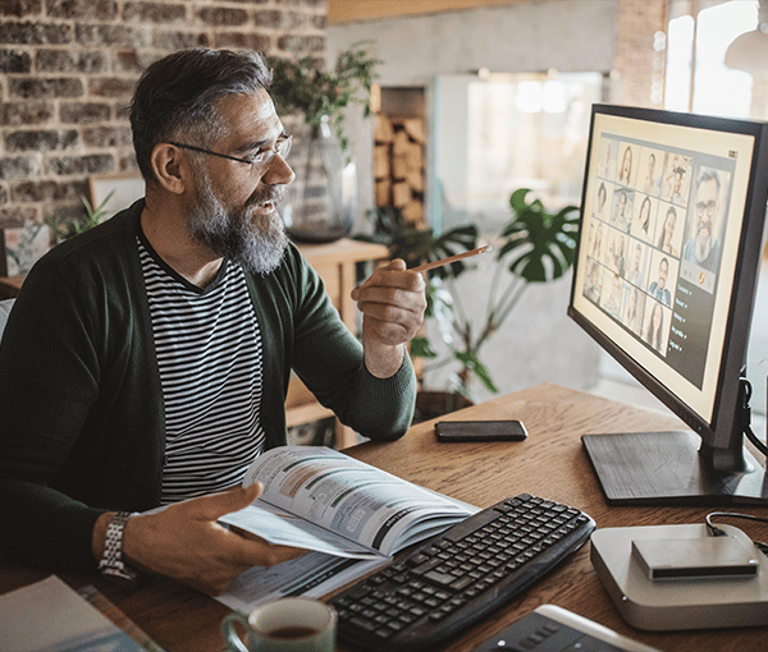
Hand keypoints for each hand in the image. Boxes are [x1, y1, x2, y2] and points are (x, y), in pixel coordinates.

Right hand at [117, 484, 305, 594]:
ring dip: (249, 544)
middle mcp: (224, 570)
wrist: (141, 547)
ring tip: (244, 523)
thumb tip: (257, 490)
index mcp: (225, 551)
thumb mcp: (203, 506)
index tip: (308, 543)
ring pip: (245, 561)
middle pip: (259, 556)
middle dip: (267, 538)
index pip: (269, 555)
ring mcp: (216, 579)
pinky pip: (233, 568)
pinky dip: (237, 552)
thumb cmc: (169, 526)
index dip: (291, 550)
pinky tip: (230, 535)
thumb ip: (234, 501)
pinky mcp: (210, 583)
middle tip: (277, 519)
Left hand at [350, 258, 425, 377]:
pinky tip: (372, 318)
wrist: (383, 326)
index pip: (410, 279)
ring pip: (386, 312)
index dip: (388, 277)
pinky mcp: (405, 335)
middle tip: (357, 294)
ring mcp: (414, 321)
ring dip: (368, 307)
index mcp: (418, 286)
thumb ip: (389, 270)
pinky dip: (373, 320)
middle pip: (393, 295)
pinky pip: (384, 326)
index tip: (372, 279)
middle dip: (370, 293)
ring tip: (361, 304)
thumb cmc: (384, 298)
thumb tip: (399, 264)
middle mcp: (420, 303)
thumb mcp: (385, 281)